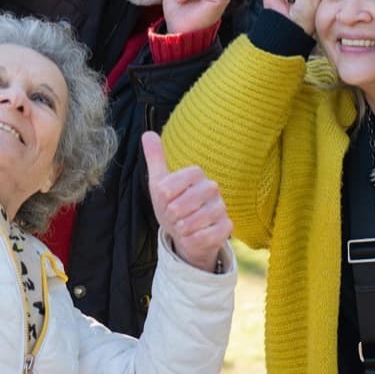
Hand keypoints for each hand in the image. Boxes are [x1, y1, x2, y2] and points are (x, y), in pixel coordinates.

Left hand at [143, 132, 231, 272]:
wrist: (185, 233)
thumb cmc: (172, 205)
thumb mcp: (159, 183)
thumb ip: (155, 158)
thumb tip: (147, 134)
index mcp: (196, 174)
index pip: (173, 184)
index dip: (165, 196)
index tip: (164, 201)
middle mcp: (212, 188)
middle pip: (183, 204)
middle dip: (172, 215)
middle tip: (173, 216)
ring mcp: (221, 208)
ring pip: (194, 221)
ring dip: (182, 228)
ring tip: (182, 226)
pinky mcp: (227, 227)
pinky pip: (206, 236)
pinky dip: (193, 239)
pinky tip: (192, 236)